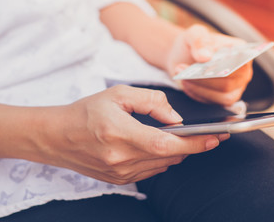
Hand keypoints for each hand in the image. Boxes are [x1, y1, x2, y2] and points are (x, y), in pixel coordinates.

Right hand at [35, 85, 228, 183]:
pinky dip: (160, 159)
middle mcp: (120, 159)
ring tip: (178, 138)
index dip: (194, 143)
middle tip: (205, 135)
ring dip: (175, 152)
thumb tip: (175, 119)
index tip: (215, 138)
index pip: (166, 144)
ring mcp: (119, 173)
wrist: (57, 136)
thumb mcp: (118, 94)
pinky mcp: (118, 180)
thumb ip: (151, 102)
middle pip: (168, 157)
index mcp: (119, 133)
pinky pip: (150, 172)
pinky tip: (157, 147)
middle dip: (191, 146)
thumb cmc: (86, 111)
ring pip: (162, 165)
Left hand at [165, 24, 252, 105]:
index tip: (208, 63)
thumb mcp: (194, 34)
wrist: (183, 56)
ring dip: (199, 88)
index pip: (242, 62)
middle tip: (183, 69)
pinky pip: (210, 102)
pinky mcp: (220, 99)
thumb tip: (206, 56)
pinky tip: (185, 83)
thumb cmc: (194, 44)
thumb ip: (200, 40)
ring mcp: (233, 88)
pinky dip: (196, 93)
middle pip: (229, 83)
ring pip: (221, 96)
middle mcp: (242, 72)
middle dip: (205, 79)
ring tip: (183, 77)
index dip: (228, 66)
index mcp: (241, 52)